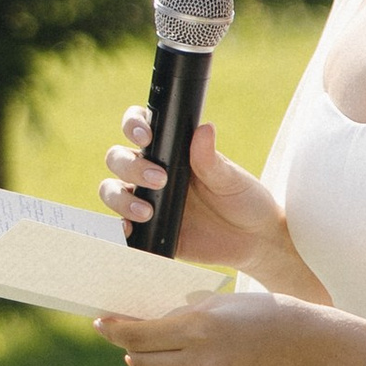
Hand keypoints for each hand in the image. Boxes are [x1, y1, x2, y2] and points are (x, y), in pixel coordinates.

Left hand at [91, 280, 323, 365]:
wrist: (308, 347)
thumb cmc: (264, 313)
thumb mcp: (218, 303)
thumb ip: (180, 314)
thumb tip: (146, 324)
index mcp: (199, 328)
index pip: (139, 336)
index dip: (114, 330)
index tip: (101, 322)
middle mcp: (201, 362)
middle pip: (142, 361)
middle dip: (124, 347)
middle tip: (116, 334)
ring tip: (137, 355)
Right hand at [99, 112, 295, 280]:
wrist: (253, 240)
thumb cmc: (244, 200)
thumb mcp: (231, 179)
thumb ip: (211, 159)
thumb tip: (204, 128)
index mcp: (171, 151)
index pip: (139, 128)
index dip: (133, 125)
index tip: (145, 136)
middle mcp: (152, 171)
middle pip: (118, 158)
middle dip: (130, 166)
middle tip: (160, 179)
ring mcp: (147, 201)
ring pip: (112, 190)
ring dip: (121, 198)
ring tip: (147, 212)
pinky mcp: (148, 230)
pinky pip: (121, 227)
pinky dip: (117, 227)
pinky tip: (129, 229)